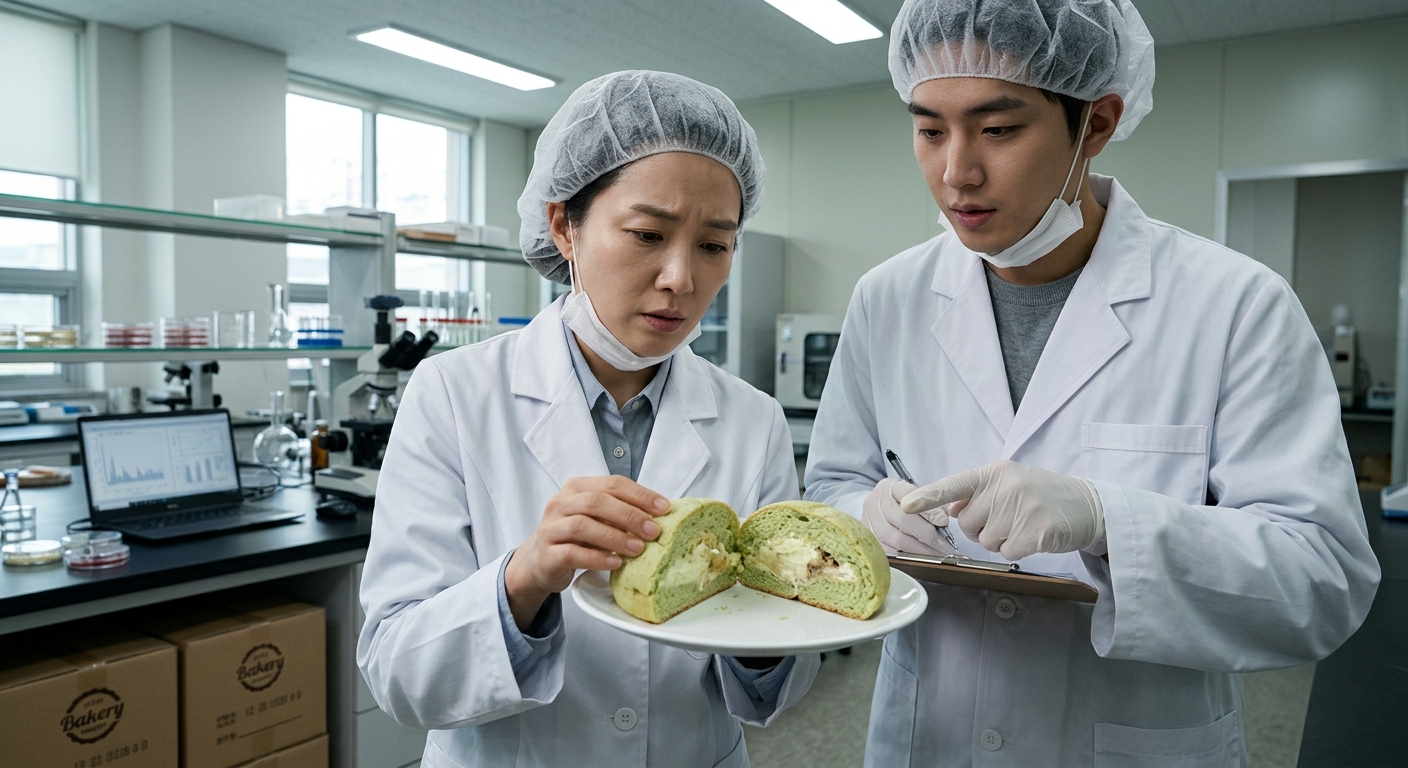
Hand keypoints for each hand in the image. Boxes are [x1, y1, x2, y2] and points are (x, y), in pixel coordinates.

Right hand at [505, 475, 668, 629]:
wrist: (537, 562)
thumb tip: (659, 516)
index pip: (612, 483)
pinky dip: (596, 558)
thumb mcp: (595, 519)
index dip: (640, 495)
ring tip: (638, 549)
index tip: (664, 509)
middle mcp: (560, 503)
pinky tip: (615, 564)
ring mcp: (550, 528)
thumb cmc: (574, 538)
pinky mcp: (546, 554)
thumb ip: (619, 513)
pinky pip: (572, 553)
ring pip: (582, 526)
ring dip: (614, 537)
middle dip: (630, 515)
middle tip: (653, 531)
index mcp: (576, 488)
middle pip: (597, 502)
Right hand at [861, 478, 954, 554]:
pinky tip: (921, 560)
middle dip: (928, 535)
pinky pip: (890, 553)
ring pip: (897, 539)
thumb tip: (942, 521)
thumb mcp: (916, 496)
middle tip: (944, 545)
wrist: (880, 515)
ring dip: (921, 550)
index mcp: (889, 487)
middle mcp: (875, 503)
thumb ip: (930, 504)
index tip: (944, 521)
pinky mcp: (869, 542)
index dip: (928, 510)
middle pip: (904, 520)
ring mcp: (869, 523)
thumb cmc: (905, 506)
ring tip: (937, 555)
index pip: (910, 496)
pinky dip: (908, 558)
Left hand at [900, 460, 1104, 560]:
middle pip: (967, 524)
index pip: (953, 485)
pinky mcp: (1036, 530)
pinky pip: (1008, 552)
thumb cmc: (1042, 495)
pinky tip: (1034, 536)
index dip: (927, 496)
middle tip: (1009, 518)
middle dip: (982, 528)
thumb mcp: (1009, 482)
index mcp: (994, 473)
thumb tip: (949, 507)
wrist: (1087, 505)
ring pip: (986, 541)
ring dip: (1002, 540)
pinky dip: (1018, 549)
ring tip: (1024, 524)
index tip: (905, 505)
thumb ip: (978, 492)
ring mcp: (1022, 508)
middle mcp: (1005, 487)